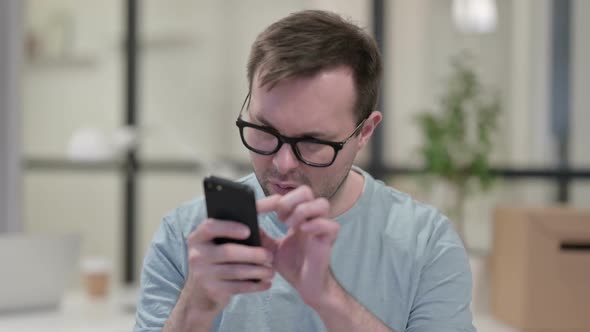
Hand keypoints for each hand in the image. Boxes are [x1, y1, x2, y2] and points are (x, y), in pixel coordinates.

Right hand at [183, 218, 274, 314]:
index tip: (248, 231)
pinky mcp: (212, 291)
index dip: (229, 227)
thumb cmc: (215, 263)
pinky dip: (254, 285)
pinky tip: (266, 283)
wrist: (199, 296)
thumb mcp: (214, 247)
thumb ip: (228, 237)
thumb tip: (256, 229)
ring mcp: (202, 274)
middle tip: (270, 256)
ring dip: (257, 271)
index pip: (210, 227)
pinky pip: (238, 287)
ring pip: (235, 271)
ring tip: (271, 271)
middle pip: (228, 252)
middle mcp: (196, 255)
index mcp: (198, 239)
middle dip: (253, 254)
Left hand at [256, 186, 339, 306]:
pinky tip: (303, 231)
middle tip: (280, 217)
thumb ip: (261, 235)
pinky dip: (316, 224)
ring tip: (290, 225)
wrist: (306, 286)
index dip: (273, 199)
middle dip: (290, 200)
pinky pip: (331, 225)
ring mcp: (322, 229)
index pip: (288, 196)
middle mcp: (311, 219)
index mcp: (298, 218)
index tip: (260, 209)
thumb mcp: (271, 248)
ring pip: (322, 203)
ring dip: (303, 210)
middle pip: (306, 191)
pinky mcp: (329, 241)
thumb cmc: (292, 265)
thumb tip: (245, 224)